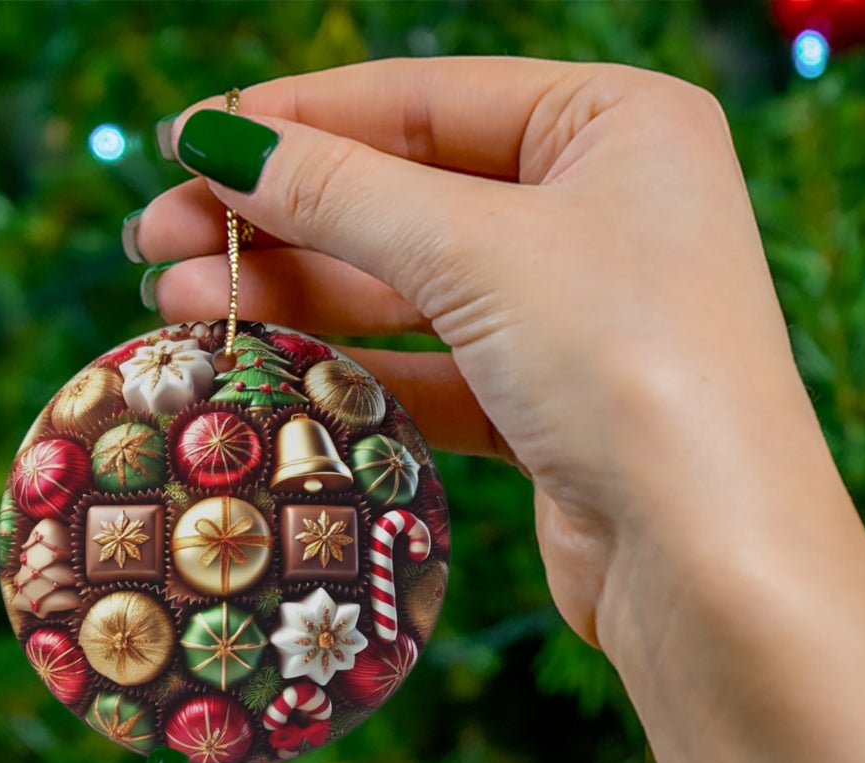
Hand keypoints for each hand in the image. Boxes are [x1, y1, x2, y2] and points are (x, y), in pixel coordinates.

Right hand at [132, 56, 815, 651]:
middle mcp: (605, 209)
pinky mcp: (554, 408)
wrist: (709, 561)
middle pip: (409, 194)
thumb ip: (342, 192)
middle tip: (156, 242)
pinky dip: (353, 368)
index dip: (298, 120)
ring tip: (178, 307)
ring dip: (297, 295)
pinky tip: (264, 366)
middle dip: (280, 218)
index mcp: (618, 124)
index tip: (184, 142)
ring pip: (412, 289)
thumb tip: (218, 141)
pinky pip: (434, 369)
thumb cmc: (627, 366)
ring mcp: (580, 314)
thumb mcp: (477, 251)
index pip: (427, 99)